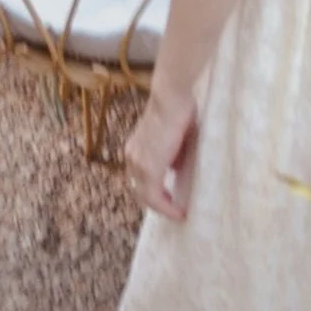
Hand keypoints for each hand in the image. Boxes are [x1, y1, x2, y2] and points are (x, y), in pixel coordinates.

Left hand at [125, 85, 198, 218]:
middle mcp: (132, 158)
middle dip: (156, 203)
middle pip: (139, 190)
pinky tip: (178, 213)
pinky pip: (154, 196)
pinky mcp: (149, 169)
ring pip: (145, 196)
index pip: (139, 177)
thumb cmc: (177, 108)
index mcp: (135, 148)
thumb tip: (175, 169)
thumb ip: (172, 154)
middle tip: (173, 209)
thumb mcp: (174, 136)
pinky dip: (166, 207)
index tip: (168, 197)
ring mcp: (138, 164)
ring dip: (162, 207)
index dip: (153, 190)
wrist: (172, 96)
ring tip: (178, 214)